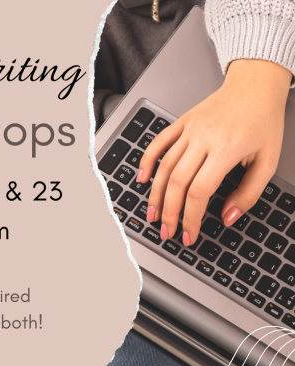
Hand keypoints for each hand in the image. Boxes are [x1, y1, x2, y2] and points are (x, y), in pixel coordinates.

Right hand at [138, 59, 291, 245]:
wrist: (255, 85)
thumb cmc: (263, 120)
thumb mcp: (268, 161)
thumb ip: (248, 193)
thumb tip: (227, 218)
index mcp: (226, 149)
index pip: (199, 192)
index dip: (191, 218)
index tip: (189, 235)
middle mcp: (203, 139)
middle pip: (177, 183)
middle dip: (169, 213)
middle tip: (167, 232)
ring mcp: (188, 130)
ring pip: (164, 167)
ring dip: (155, 195)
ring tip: (153, 215)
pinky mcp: (181, 123)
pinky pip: (158, 143)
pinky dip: (146, 161)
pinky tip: (141, 178)